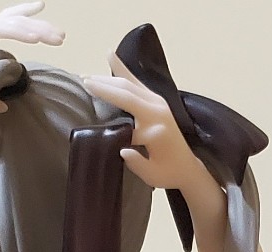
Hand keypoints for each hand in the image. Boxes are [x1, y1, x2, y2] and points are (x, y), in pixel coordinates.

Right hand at [83, 58, 209, 191]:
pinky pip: (137, 82)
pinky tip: (110, 56)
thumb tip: (122, 148)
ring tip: (88, 76)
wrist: (188, 167)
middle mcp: (158, 111)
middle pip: (127, 93)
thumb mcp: (153, 176)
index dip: (109, 116)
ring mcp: (159, 103)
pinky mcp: (157, 100)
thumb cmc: (168, 173)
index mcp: (157, 130)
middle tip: (83, 81)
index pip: (128, 122)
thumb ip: (137, 163)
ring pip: (130, 84)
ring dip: (108, 78)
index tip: (89, 107)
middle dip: (105, 87)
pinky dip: (122, 70)